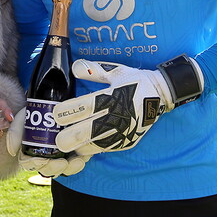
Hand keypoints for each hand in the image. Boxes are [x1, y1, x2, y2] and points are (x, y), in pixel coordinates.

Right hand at [5, 108, 90, 176]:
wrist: (55, 98)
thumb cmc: (37, 109)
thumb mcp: (23, 118)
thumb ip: (15, 132)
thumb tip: (12, 151)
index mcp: (30, 150)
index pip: (29, 164)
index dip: (35, 164)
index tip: (40, 160)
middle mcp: (46, 155)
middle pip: (48, 169)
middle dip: (54, 168)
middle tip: (61, 163)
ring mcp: (61, 154)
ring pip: (63, 169)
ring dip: (69, 169)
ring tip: (75, 162)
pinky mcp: (75, 151)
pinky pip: (78, 162)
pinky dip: (80, 163)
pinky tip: (82, 158)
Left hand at [52, 59, 175, 155]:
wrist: (161, 95)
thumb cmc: (136, 81)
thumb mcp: (116, 71)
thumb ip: (93, 70)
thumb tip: (74, 67)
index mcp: (112, 97)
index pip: (84, 107)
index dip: (67, 112)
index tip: (55, 114)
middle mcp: (117, 116)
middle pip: (86, 131)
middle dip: (68, 137)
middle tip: (56, 138)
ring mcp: (122, 131)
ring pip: (94, 145)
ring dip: (78, 146)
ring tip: (66, 144)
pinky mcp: (126, 141)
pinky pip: (105, 149)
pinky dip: (91, 150)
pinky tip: (81, 148)